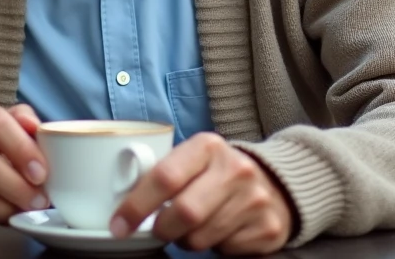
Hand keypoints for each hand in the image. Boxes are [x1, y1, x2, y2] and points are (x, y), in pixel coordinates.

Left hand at [110, 133, 293, 254]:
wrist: (276, 184)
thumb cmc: (217, 173)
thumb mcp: (193, 159)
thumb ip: (163, 172)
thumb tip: (121, 198)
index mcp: (208, 146)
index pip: (165, 177)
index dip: (136, 205)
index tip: (119, 224)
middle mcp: (235, 169)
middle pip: (184, 213)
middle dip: (161, 229)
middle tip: (156, 230)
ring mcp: (255, 199)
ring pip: (201, 237)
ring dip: (186, 239)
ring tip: (192, 226)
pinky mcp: (267, 228)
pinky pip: (225, 250)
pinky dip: (214, 246)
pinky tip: (220, 230)